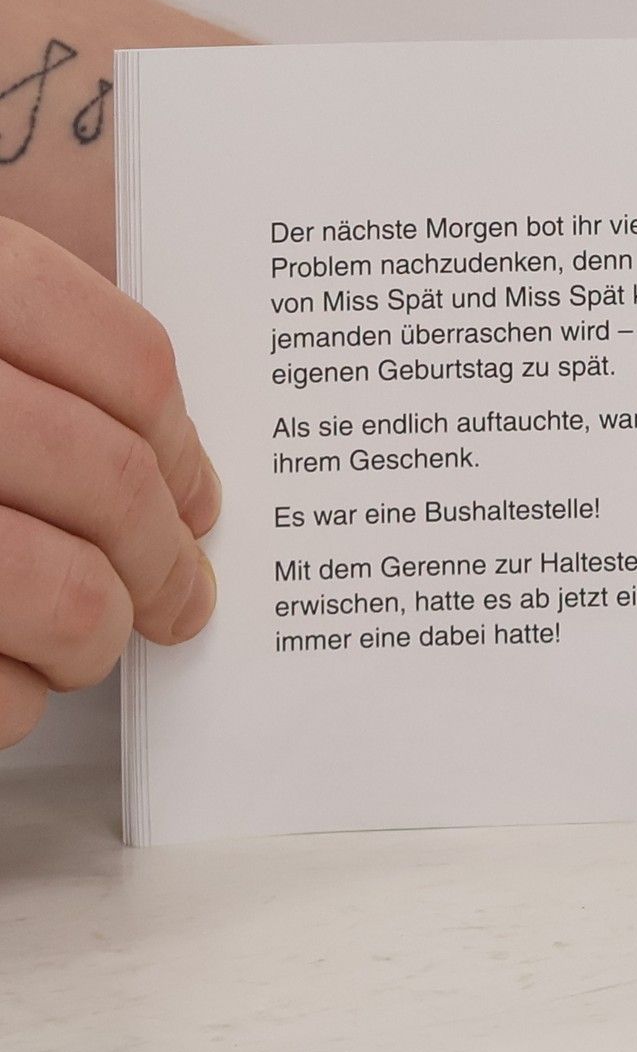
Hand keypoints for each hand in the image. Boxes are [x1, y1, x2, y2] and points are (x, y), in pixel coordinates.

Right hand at [0, 219, 219, 747]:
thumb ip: (50, 353)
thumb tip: (172, 444)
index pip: (130, 364)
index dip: (186, 447)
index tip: (203, 500)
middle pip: (114, 483)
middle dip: (166, 560)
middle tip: (185, 596)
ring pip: (69, 599)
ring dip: (95, 637)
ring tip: (84, 636)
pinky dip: (11, 698)